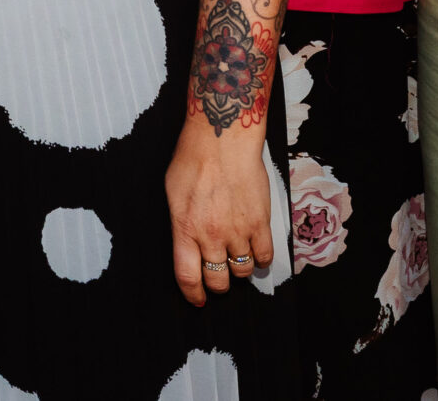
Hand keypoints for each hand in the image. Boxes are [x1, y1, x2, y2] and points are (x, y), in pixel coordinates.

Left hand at [166, 120, 274, 305]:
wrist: (222, 139)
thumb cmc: (193, 159)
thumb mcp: (172, 193)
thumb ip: (180, 223)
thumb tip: (187, 242)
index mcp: (185, 230)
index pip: (188, 277)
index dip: (193, 294)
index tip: (197, 299)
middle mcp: (211, 236)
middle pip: (218, 280)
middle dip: (218, 284)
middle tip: (219, 277)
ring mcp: (238, 231)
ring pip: (243, 271)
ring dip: (240, 270)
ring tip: (237, 259)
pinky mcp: (260, 223)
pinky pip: (265, 256)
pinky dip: (261, 260)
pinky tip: (256, 252)